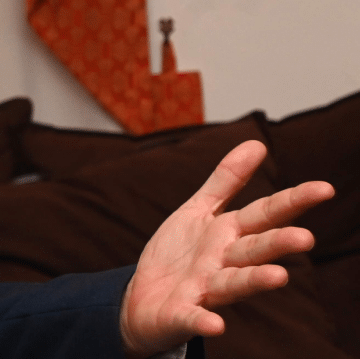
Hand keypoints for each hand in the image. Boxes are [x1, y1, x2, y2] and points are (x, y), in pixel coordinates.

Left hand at [119, 140, 333, 357]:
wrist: (144, 299)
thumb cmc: (178, 255)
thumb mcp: (199, 211)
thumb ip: (226, 182)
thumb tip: (257, 143)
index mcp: (228, 234)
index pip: (265, 214)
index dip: (292, 201)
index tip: (325, 188)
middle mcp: (224, 263)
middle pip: (254, 250)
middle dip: (278, 243)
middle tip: (304, 237)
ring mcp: (205, 290)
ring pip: (234, 284)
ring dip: (255, 281)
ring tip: (278, 277)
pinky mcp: (183, 314)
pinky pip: (193, 318)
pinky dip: (201, 322)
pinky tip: (215, 326)